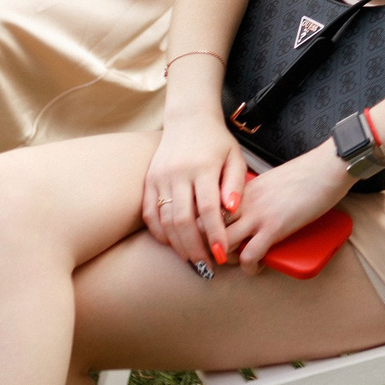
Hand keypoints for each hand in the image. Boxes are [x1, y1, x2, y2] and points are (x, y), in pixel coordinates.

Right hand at [142, 107, 248, 269]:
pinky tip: (172, 244)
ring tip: (192, 260)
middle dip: (195, 248)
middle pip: (183, 220)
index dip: (214, 234)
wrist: (188, 119)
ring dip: (177, 245)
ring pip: (164, 220)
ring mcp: (159, 178)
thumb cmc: (217, 142)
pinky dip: (159, 232)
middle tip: (206, 266)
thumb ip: (236, 184)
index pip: (208, 209)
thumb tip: (232, 211)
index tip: (222, 255)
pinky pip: (149, 214)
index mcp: (202, 167)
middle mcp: (178, 174)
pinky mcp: (148, 181)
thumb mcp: (235, 157)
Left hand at [219, 142, 352, 270]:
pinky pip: (249, 255)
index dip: (202, 228)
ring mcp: (257, 215)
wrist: (327, 167)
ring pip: (223, 244)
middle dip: (209, 246)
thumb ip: (256, 196)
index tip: (209, 238)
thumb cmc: (307, 173)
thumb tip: (254, 213)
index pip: (206, 210)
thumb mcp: (271, 182)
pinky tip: (257, 266)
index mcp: (241, 190)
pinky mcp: (274, 228)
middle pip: (206, 227)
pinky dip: (249, 267)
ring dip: (227, 259)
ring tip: (239, 262)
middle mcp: (243, 202)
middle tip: (219, 255)